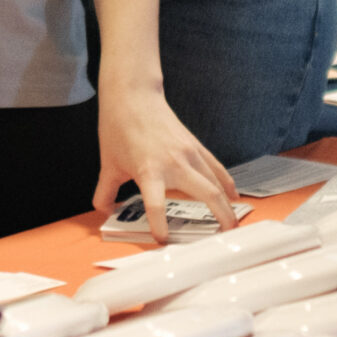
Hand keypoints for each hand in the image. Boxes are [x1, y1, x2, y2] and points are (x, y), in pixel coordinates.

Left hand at [94, 82, 237, 242]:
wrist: (132, 95)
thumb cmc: (118, 127)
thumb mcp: (107, 164)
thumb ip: (104, 193)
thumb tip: (104, 213)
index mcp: (149, 171)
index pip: (157, 206)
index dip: (160, 226)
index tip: (163, 241)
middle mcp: (174, 163)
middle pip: (208, 194)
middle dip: (221, 217)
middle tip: (225, 237)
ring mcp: (189, 153)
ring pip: (217, 182)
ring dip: (228, 203)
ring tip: (233, 223)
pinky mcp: (195, 145)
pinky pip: (216, 167)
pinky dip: (227, 183)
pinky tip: (233, 195)